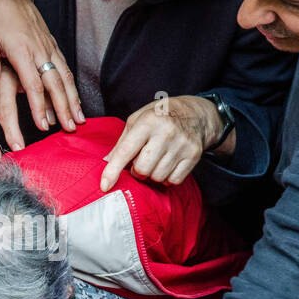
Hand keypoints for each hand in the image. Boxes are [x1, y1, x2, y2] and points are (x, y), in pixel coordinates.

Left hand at [0, 0, 83, 135]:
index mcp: (22, 51)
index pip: (33, 85)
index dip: (39, 106)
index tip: (43, 126)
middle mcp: (39, 50)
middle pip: (55, 84)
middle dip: (64, 108)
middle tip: (70, 128)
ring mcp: (48, 47)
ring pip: (65, 77)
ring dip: (73, 99)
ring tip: (79, 119)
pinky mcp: (52, 45)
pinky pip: (65, 67)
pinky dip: (72, 85)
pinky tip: (76, 99)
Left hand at [99, 95, 222, 192]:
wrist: (194, 113)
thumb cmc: (160, 117)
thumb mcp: (137, 120)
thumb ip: (122, 143)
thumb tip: (106, 163)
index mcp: (148, 122)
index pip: (126, 151)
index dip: (113, 170)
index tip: (105, 185)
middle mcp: (166, 132)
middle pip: (142, 169)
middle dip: (137, 171)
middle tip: (141, 161)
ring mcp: (182, 144)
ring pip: (158, 177)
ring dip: (152, 174)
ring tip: (156, 160)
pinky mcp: (194, 155)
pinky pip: (174, 180)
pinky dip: (167, 178)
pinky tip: (168, 165)